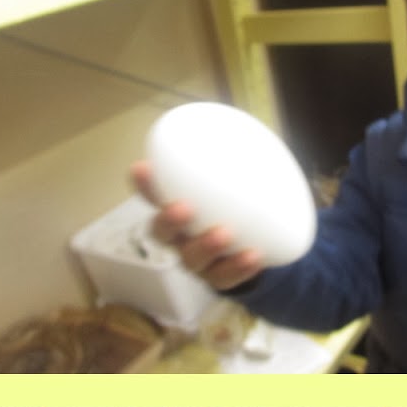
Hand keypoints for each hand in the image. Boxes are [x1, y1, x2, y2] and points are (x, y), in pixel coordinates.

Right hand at [129, 161, 264, 290]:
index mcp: (175, 205)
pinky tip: (256, 255)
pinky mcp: (219, 280)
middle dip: (168, 220)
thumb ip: (238, 155)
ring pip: (190, 259)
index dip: (144, 184)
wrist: (262, 245)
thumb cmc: (239, 203)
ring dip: (205, 246)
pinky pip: (225, 277)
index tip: (143, 167)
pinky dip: (239, 267)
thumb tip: (248, 125)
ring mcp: (197, 261)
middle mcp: (179, 236)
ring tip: (226, 233)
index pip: (152, 194)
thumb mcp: (239, 177)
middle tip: (184, 207)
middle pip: (161, 232)